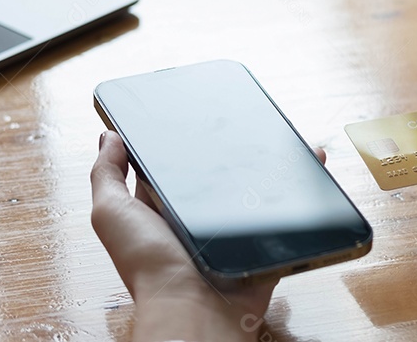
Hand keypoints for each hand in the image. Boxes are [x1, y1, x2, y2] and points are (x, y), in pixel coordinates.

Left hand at [90, 131, 328, 340]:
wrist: (196, 307)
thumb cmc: (150, 266)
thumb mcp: (112, 213)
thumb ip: (106, 174)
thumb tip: (110, 136)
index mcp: (159, 208)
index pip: (169, 165)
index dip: (179, 140)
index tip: (195, 109)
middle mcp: (192, 219)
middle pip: (212, 175)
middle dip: (229, 147)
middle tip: (246, 116)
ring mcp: (228, 231)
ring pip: (251, 188)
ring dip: (267, 163)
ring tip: (282, 132)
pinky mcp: (259, 243)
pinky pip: (284, 212)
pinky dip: (298, 189)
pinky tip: (310, 160)